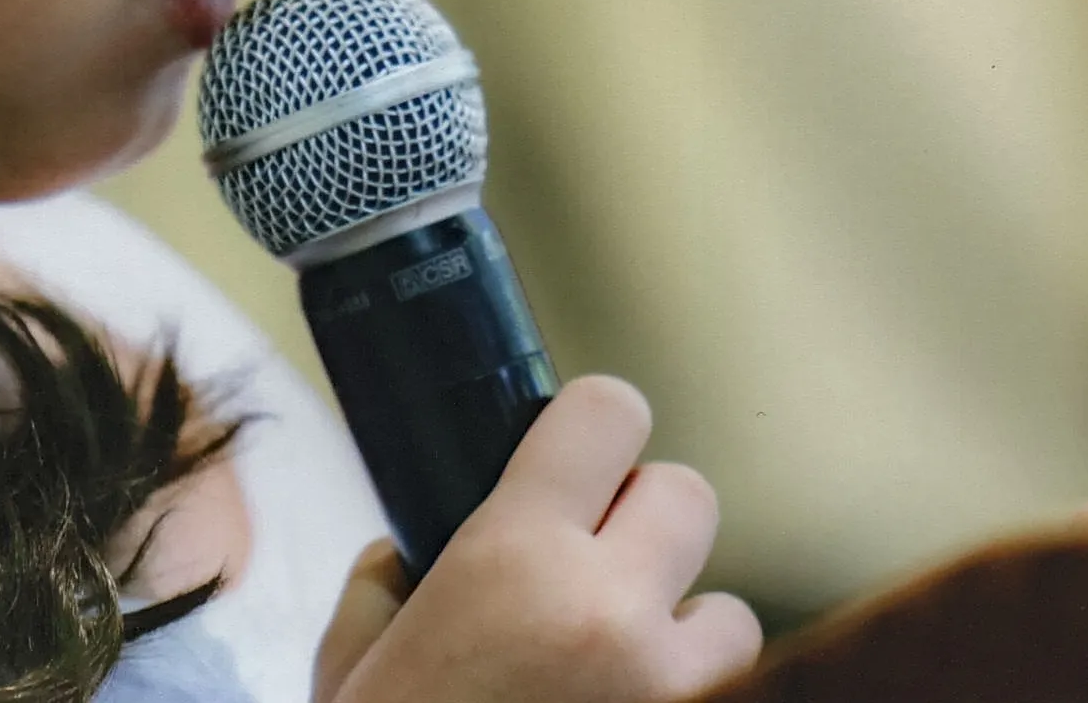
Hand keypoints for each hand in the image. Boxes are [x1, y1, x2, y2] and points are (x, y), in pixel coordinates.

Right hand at [315, 376, 761, 702]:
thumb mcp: (355, 662)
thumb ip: (385, 587)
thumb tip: (408, 555)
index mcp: (512, 556)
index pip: (610, 413)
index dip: (598, 428)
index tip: (585, 456)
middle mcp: (605, 610)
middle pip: (689, 496)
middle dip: (645, 528)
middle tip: (598, 571)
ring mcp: (665, 693)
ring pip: (732, 617)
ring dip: (684, 637)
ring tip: (620, 679)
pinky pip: (725, 702)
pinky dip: (687, 702)